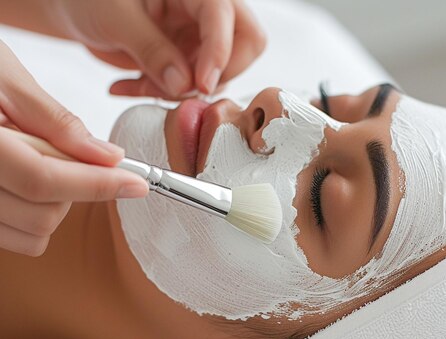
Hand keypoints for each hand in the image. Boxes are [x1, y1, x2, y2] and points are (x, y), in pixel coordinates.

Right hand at [0, 40, 147, 256]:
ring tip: (37, 162)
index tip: (138, 183)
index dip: (97, 184)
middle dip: (74, 188)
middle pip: (42, 214)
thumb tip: (109, 157)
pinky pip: (12, 238)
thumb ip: (55, 121)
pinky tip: (24, 182)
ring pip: (31, 235)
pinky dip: (32, 217)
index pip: (42, 180)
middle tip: (64, 151)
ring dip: (53, 205)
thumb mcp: (3, 75)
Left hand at [54, 0, 265, 98]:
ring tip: (138, 84)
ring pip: (221, 73)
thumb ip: (152, 49)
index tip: (202, 85)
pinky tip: (130, 85)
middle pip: (247, 43)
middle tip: (187, 88)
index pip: (225, 15)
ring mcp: (197, 36)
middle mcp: (203, 10)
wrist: (71, 9)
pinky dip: (163, 94)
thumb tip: (185, 85)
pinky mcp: (187, 59)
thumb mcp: (115, 18)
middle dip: (220, 73)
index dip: (219, 52)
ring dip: (183, 90)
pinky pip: (192, 87)